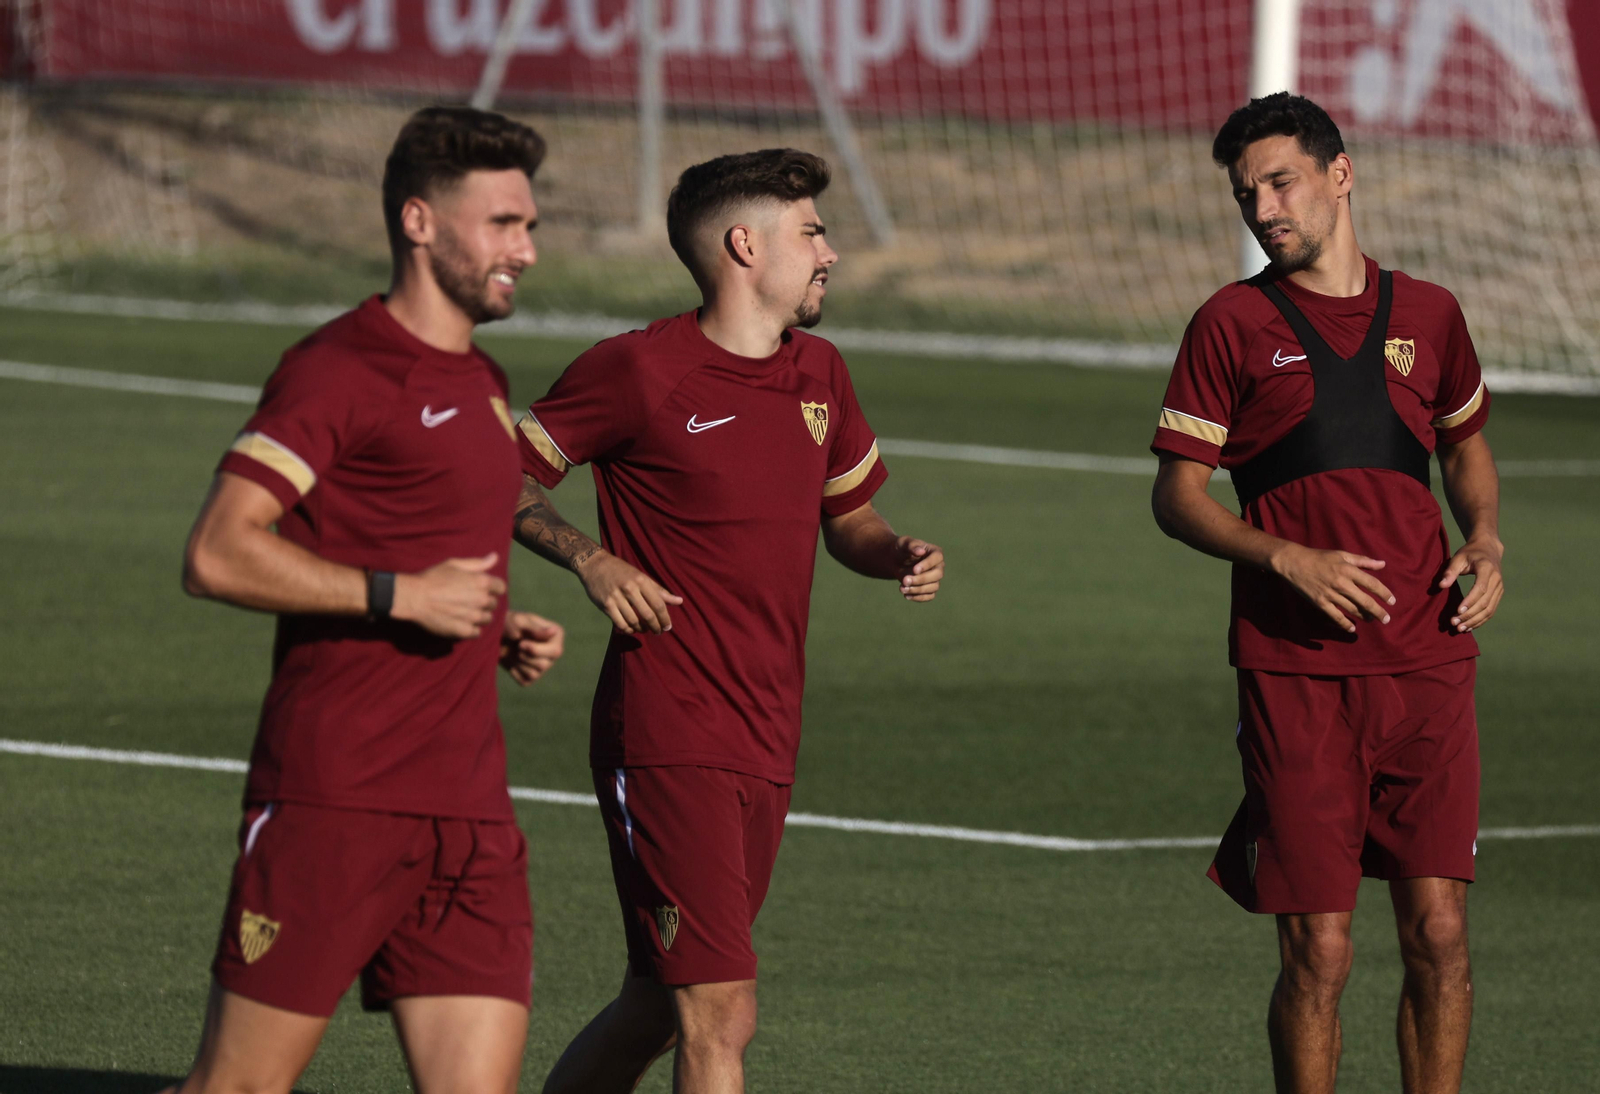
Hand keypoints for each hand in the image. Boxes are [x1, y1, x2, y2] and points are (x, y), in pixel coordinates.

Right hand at [392, 553, 504, 639]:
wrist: (414, 597)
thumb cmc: (433, 577)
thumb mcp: (454, 564)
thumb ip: (477, 563)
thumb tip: (495, 557)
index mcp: (481, 582)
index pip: (501, 587)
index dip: (492, 587)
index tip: (480, 588)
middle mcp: (481, 599)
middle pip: (494, 604)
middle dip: (484, 601)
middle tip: (469, 600)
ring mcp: (473, 616)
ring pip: (487, 619)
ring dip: (479, 616)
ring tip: (464, 612)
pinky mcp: (464, 631)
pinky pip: (477, 632)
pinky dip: (471, 629)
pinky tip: (461, 623)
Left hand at [500, 610, 564, 684]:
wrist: (494, 634)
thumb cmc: (508, 623)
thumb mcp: (519, 622)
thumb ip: (535, 628)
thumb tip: (553, 631)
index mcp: (556, 635)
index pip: (555, 652)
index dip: (536, 650)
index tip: (520, 643)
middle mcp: (553, 651)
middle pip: (545, 665)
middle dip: (526, 657)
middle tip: (517, 647)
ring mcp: (544, 664)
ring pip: (534, 674)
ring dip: (519, 663)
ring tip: (513, 651)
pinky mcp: (532, 676)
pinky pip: (525, 681)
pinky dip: (515, 672)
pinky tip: (511, 661)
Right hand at [576, 551, 682, 634]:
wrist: (595, 565)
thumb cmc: (622, 571)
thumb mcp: (642, 576)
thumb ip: (660, 590)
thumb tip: (679, 601)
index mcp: (641, 581)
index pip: (658, 604)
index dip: (665, 618)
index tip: (668, 627)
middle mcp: (629, 589)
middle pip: (648, 615)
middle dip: (655, 627)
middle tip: (658, 632)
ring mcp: (616, 598)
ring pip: (634, 621)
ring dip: (642, 629)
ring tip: (645, 629)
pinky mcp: (606, 605)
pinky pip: (620, 623)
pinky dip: (628, 630)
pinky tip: (632, 629)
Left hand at [894, 537, 943, 601]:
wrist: (895, 561)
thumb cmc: (901, 549)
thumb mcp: (903, 543)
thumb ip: (911, 546)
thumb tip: (921, 552)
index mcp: (935, 552)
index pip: (937, 558)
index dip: (927, 565)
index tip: (914, 570)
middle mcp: (938, 566)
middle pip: (937, 575)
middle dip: (921, 579)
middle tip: (905, 580)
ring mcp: (935, 578)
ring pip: (933, 587)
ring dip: (918, 590)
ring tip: (901, 588)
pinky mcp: (930, 588)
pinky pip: (929, 596)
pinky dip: (918, 597)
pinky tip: (906, 595)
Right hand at [1271, 544, 1393, 634]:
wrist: (1293, 562)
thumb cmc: (1319, 557)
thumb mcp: (1342, 555)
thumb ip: (1363, 561)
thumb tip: (1383, 564)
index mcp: (1348, 569)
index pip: (1372, 583)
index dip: (1384, 594)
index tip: (1392, 602)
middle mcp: (1341, 583)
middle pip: (1365, 600)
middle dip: (1378, 611)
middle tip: (1386, 619)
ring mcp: (1330, 594)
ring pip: (1352, 609)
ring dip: (1364, 617)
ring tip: (1371, 620)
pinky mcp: (1320, 602)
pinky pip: (1335, 616)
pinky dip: (1344, 624)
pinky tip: (1352, 628)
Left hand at [1439, 536, 1504, 632]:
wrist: (1488, 549)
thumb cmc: (1470, 553)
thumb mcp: (1458, 558)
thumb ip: (1450, 571)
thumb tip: (1441, 586)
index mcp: (1487, 569)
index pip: (1480, 588)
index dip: (1470, 601)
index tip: (1457, 611)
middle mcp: (1496, 580)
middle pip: (1485, 602)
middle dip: (1469, 615)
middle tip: (1454, 623)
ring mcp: (1499, 588)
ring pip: (1489, 609)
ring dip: (1475, 621)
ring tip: (1460, 628)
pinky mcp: (1499, 594)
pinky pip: (1491, 610)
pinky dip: (1481, 620)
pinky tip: (1470, 627)